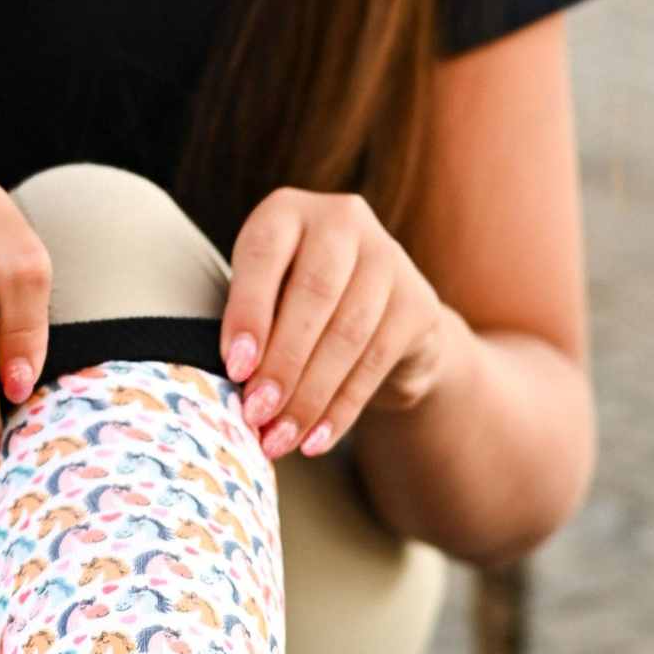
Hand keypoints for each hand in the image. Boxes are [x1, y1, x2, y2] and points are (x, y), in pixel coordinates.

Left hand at [220, 187, 458, 458]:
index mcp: (287, 211)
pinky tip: (315, 441)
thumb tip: (235, 387)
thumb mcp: (263, 304)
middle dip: (281, 363)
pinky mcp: (418, 303)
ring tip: (279, 438)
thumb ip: (250, 329)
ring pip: (347, 333)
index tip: (235, 367)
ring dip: (309, 395)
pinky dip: (341, 408)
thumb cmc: (291, 313)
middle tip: (255, 414)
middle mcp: (341, 220)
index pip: (265, 254)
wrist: (374, 324)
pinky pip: (375, 362)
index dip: (249, 311)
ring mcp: (387, 257)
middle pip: (313, 294)